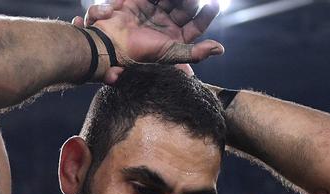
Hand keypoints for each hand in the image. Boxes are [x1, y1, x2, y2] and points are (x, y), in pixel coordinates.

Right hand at [72, 0, 220, 83]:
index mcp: (175, 39)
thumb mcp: (171, 53)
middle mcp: (166, 24)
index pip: (196, 25)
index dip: (206, 15)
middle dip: (191, 1)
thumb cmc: (139, 52)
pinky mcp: (140, 1)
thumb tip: (220, 49)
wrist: (110, 44)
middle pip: (185, 7)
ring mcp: (154, 11)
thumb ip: (195, 52)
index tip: (214, 4)